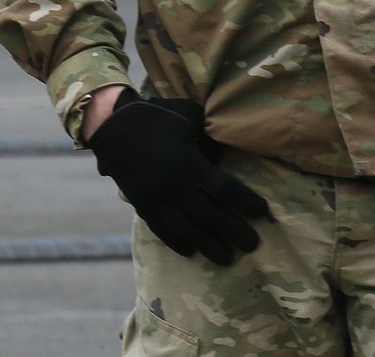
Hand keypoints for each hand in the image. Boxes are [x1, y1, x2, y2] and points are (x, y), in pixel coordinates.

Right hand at [86, 93, 269, 265]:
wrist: (112, 127)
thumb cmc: (155, 116)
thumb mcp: (187, 115)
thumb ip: (208, 135)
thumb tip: (222, 157)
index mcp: (189, 163)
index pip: (225, 189)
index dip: (246, 202)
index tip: (263, 212)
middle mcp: (175, 187)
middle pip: (212, 216)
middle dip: (235, 232)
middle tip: (253, 244)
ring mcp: (158, 200)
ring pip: (189, 230)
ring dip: (210, 246)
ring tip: (227, 258)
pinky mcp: (143, 206)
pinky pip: (162, 230)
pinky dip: (177, 243)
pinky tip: (190, 252)